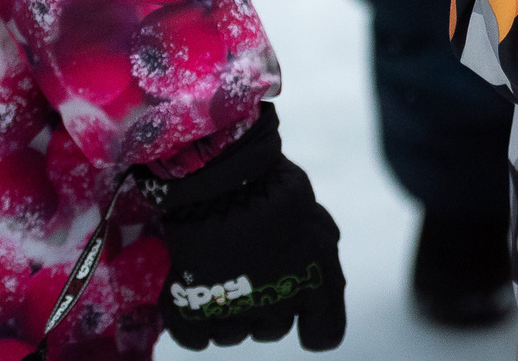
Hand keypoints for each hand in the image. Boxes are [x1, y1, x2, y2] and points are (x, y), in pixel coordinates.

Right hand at [142, 105, 346, 350]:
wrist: (223, 180)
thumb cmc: (274, 190)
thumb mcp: (313, 219)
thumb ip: (318, 253)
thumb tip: (316, 274)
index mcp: (314, 285)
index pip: (325, 333)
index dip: (313, 324)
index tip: (301, 310)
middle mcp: (278, 306)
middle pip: (272, 330)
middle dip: (264, 306)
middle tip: (250, 272)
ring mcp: (234, 313)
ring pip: (232, 335)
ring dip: (228, 312)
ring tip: (219, 275)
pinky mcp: (192, 314)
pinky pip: (195, 338)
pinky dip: (193, 322)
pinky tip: (194, 294)